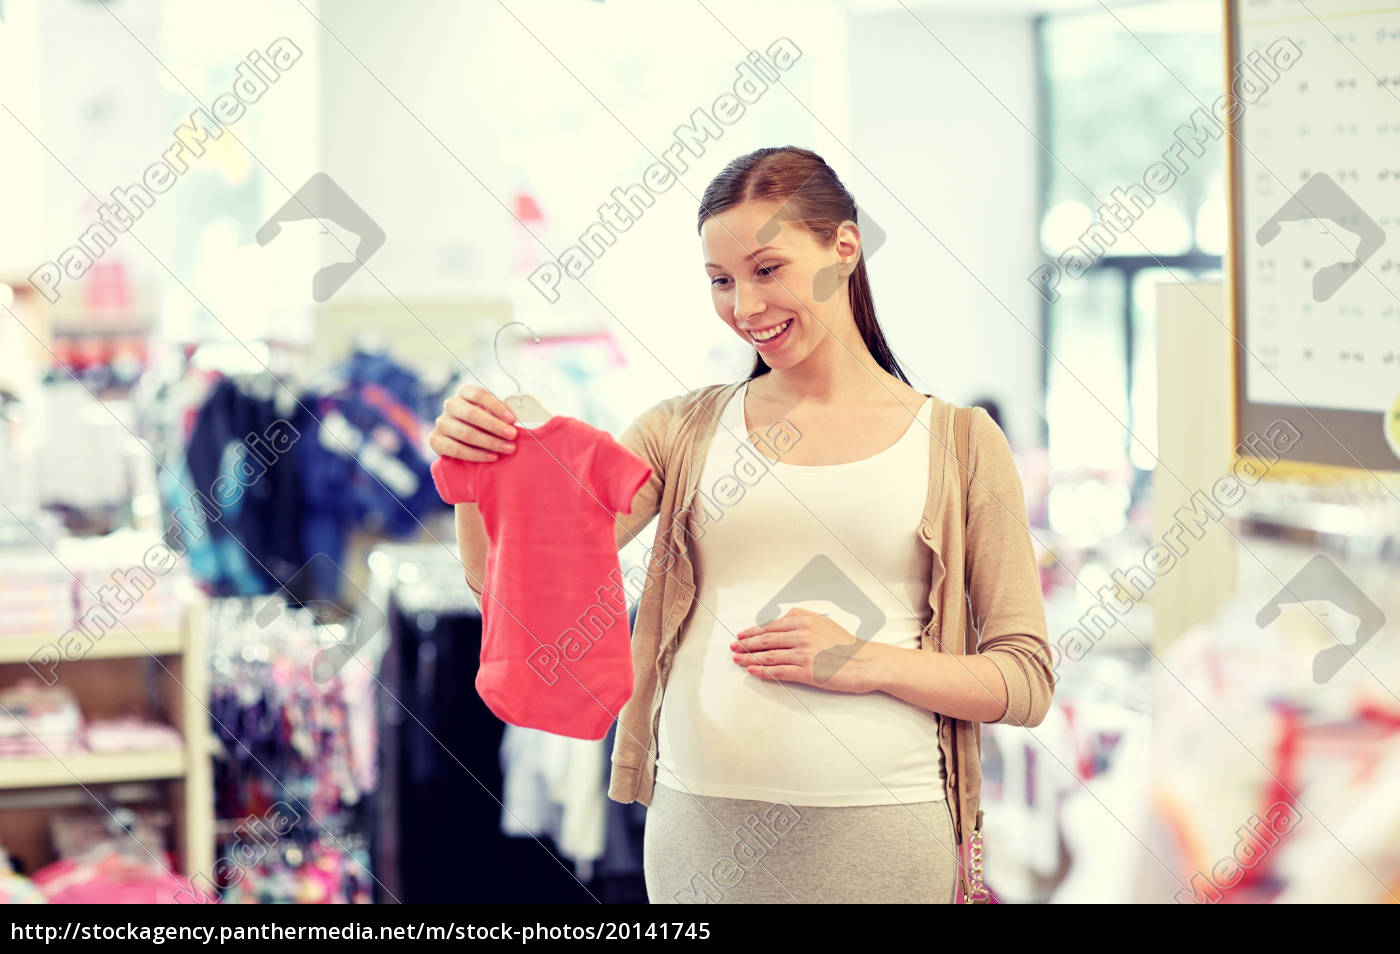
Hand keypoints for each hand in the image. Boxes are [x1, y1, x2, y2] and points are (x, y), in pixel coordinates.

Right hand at [428, 384, 519, 461]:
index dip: (496, 406)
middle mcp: (450, 405)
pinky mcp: (435, 440)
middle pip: (471, 414)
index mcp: (464, 393)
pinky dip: (475, 454)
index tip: (512, 419)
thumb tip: (518, 416)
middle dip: (494, 426)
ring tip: (507, 449)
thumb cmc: (483, 425)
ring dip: (489, 442)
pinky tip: (491, 457)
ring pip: (465, 432)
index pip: (479, 394)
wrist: (463, 443)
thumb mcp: (493, 414)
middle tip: (512, 436)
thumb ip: (502, 413)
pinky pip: (455, 449)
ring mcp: (441, 423)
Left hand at [729, 607, 884, 693]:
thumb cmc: (846, 644)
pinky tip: (753, 671)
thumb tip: (780, 625)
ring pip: (769, 655)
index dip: (754, 631)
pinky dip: (763, 671)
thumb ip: (802, 622)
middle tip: (734, 648)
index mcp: (804, 620)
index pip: (772, 626)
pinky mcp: (806, 671)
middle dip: (746, 644)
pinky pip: (779, 671)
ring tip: (738, 660)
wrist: (865, 661)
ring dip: (750, 658)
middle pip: (766, 639)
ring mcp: (803, 653)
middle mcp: (801, 634)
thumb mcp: (823, 623)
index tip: (743, 636)